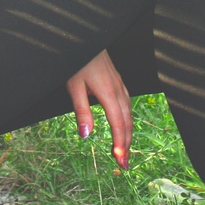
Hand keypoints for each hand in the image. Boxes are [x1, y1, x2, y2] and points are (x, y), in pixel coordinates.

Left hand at [65, 50, 131, 168]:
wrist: (86, 40)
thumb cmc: (78, 62)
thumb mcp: (74, 87)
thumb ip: (82, 111)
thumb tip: (86, 135)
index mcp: (108, 93)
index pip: (118, 123)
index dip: (120, 143)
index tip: (120, 159)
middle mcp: (118, 90)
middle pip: (127, 122)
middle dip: (127, 144)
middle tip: (124, 164)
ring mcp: (120, 85)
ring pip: (129, 114)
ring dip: (128, 134)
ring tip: (124, 151)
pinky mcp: (118, 82)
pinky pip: (127, 105)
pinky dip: (128, 120)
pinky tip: (124, 125)